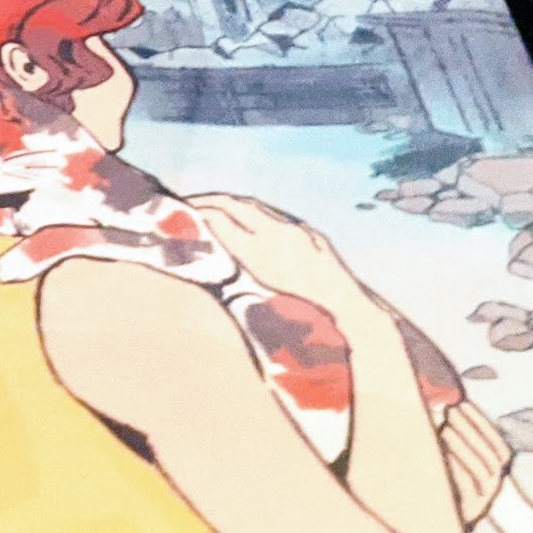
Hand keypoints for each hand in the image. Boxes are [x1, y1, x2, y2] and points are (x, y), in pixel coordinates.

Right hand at [189, 194, 365, 307]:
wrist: (355, 324)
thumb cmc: (303, 330)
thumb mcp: (257, 314)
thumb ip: (230, 292)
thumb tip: (205, 278)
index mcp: (258, 252)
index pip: (218, 220)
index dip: (195, 214)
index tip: (177, 215)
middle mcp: (277, 234)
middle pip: (236, 205)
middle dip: (210, 202)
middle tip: (190, 206)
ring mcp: (300, 232)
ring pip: (260, 209)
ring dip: (236, 206)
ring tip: (217, 210)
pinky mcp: (316, 238)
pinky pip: (282, 220)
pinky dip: (262, 218)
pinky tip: (257, 226)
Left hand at [435, 395, 511, 526]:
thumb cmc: (494, 503)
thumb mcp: (492, 478)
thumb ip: (479, 458)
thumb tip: (454, 427)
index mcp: (504, 469)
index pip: (492, 439)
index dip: (478, 421)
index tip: (462, 404)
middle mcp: (500, 480)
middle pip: (482, 448)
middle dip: (465, 427)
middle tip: (447, 409)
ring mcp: (491, 496)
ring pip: (475, 464)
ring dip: (460, 443)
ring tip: (444, 426)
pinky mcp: (478, 509)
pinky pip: (465, 484)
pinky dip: (455, 467)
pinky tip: (443, 454)